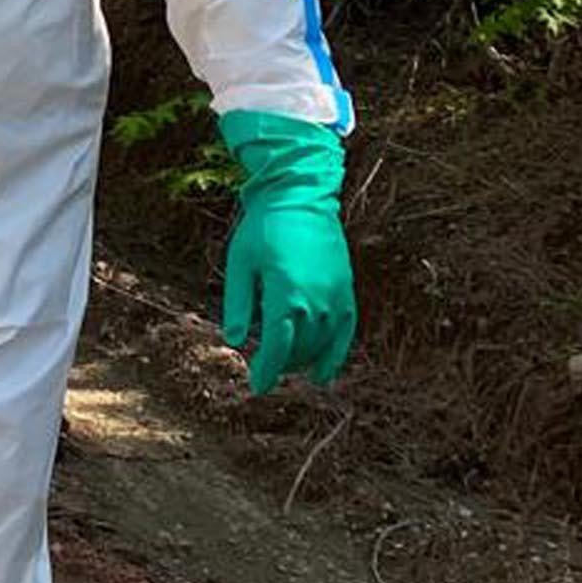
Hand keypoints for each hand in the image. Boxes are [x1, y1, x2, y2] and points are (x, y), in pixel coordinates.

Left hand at [216, 112, 354, 394]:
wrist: (300, 195)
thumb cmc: (263, 228)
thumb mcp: (240, 264)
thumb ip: (239, 305)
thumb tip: (235, 342)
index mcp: (285, 293)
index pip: (278, 347)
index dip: (267, 370)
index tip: (257, 386)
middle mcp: (315, 300)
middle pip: (299, 349)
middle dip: (281, 364)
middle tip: (265, 370)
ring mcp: (335, 296)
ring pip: (321, 344)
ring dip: (303, 361)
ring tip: (286, 366)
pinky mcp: (346, 290)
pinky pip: (345, 332)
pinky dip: (336, 355)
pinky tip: (323, 374)